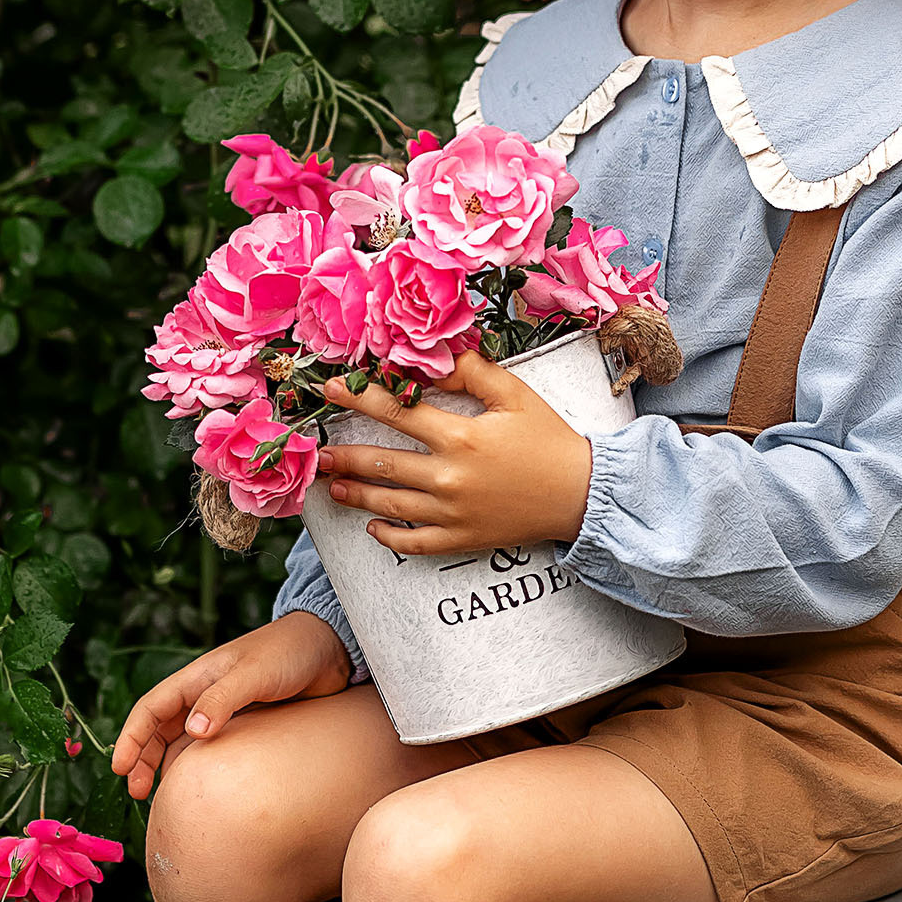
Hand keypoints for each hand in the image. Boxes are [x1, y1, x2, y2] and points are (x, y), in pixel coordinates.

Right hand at [110, 612, 352, 801]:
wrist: (331, 649)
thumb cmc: (290, 652)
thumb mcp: (254, 673)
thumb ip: (223, 700)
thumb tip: (194, 732)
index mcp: (198, 677)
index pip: (151, 708)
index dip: (132, 737)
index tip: (120, 768)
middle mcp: (205, 694)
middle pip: (161, 729)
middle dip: (143, 758)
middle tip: (137, 791)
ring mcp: (226, 710)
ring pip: (184, 740)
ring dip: (168, 764)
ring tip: (161, 795)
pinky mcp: (249, 723)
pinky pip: (214, 748)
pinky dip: (200, 766)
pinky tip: (202, 786)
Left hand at [322, 351, 593, 557]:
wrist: (582, 494)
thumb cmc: (549, 440)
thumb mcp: (515, 395)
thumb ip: (472, 372)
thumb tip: (432, 358)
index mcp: (460, 437)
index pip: (397, 413)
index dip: (360, 399)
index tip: (332, 390)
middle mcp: (449, 477)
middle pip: (383, 464)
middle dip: (346, 456)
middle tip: (319, 452)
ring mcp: (453, 513)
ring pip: (391, 506)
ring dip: (357, 494)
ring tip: (334, 485)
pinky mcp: (463, 539)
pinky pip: (415, 543)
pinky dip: (390, 537)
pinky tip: (373, 527)